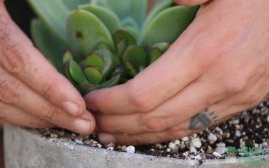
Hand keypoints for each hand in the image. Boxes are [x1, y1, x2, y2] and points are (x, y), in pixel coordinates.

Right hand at [0, 0, 94, 134]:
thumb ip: (44, 3)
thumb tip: (83, 11)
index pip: (18, 58)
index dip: (49, 87)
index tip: (79, 106)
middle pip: (7, 88)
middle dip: (49, 111)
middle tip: (84, 124)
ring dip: (32, 119)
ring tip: (65, 124)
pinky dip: (8, 117)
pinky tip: (35, 119)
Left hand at [85, 0, 268, 143]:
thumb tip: (153, 0)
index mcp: (205, 51)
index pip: (145, 93)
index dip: (113, 102)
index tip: (93, 100)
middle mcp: (218, 82)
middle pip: (155, 117)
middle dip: (118, 123)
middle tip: (94, 121)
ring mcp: (231, 97)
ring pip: (174, 129)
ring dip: (138, 135)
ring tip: (112, 135)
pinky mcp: (239, 103)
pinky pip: (194, 127)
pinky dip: (166, 133)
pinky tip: (149, 132)